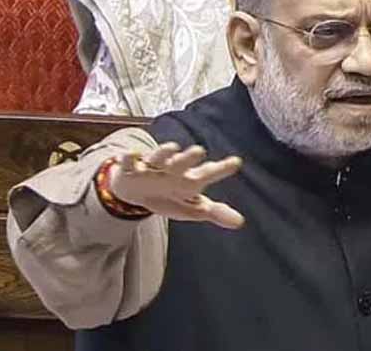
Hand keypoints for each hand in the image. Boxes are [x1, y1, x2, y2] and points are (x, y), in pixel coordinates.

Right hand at [110, 142, 244, 228]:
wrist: (138, 190)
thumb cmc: (170, 195)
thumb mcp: (193, 207)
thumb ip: (216, 212)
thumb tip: (240, 223)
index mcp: (190, 179)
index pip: (208, 173)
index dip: (222, 169)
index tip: (236, 163)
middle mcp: (173, 169)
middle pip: (183, 163)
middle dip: (189, 158)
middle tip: (200, 151)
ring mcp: (153, 167)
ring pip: (159, 157)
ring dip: (165, 152)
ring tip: (172, 147)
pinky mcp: (132, 169)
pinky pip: (130, 162)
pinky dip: (130, 158)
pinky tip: (132, 154)